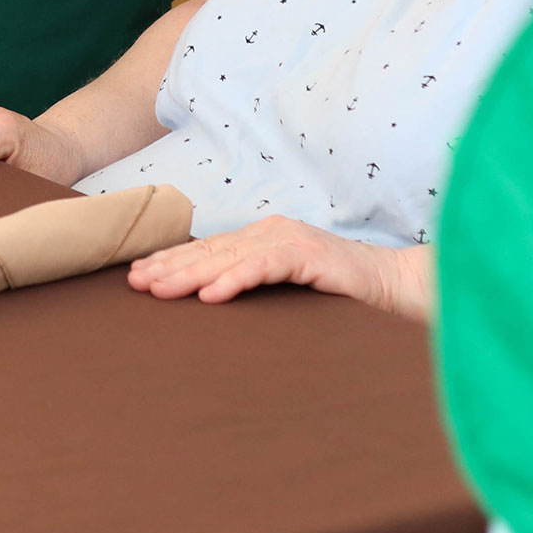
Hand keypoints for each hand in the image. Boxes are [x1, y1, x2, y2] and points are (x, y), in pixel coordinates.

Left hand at [127, 220, 434, 322]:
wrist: (396, 287)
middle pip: (211, 250)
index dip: (173, 261)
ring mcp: (291, 240)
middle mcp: (272, 232)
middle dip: (170, 266)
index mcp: (264, 237)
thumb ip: (256, 283)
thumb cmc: (340, 292)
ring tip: (160, 290)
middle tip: (136, 283)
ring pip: (230, 257)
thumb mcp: (288, 287)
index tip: (138, 275)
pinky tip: (211, 295)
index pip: (209, 249)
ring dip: (191, 274)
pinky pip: (265, 266)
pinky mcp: (310, 255)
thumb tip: (210, 300)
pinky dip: (236, 280)